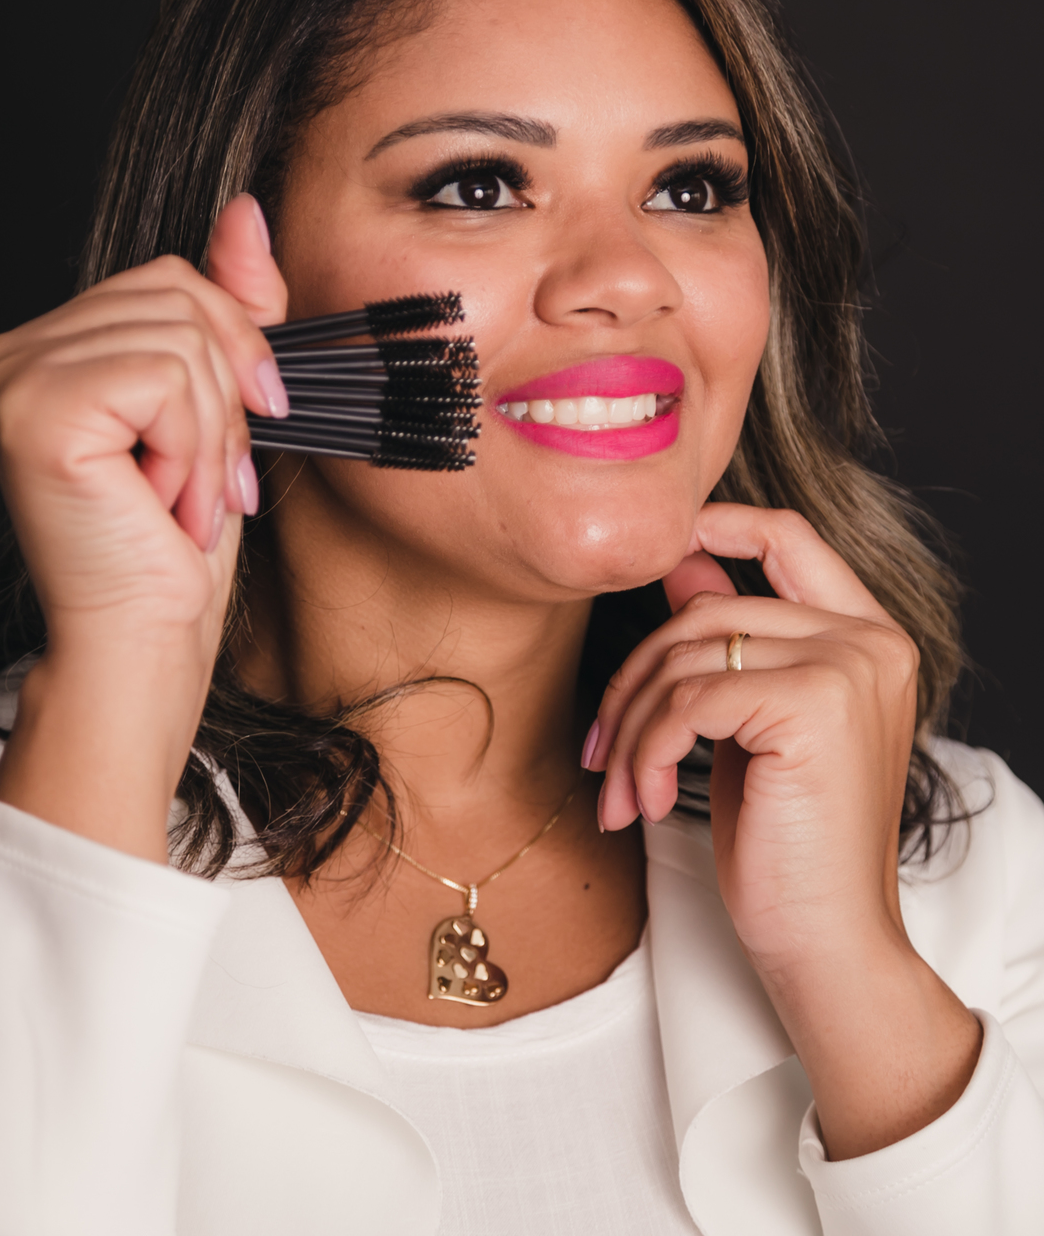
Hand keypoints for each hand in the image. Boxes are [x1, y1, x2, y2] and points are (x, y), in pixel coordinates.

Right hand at [0, 195, 286, 856]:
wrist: (144, 642)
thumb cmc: (173, 540)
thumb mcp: (215, 401)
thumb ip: (226, 302)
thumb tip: (246, 207)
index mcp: (40, 347)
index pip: (165, 277)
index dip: (228, 346)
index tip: (239, 429)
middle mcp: (7, 352)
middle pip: (175, 293)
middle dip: (225, 391)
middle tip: (208, 477)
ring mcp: (12, 377)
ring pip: (179, 336)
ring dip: (210, 432)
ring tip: (181, 495)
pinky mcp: (35, 411)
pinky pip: (166, 376)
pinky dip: (192, 444)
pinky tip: (162, 499)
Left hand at [585, 503, 980, 1157]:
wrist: (828, 946)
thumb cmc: (788, 848)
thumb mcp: (749, 730)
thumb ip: (730, 644)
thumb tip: (681, 566)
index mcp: (867, 635)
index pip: (786, 536)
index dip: (712, 525)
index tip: (650, 554)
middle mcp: (868, 640)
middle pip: (709, 609)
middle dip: (636, 676)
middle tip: (602, 749)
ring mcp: (847, 667)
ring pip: (688, 655)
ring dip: (632, 728)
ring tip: (621, 791)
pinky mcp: (813, 706)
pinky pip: (688, 701)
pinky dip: (646, 752)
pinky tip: (642, 803)